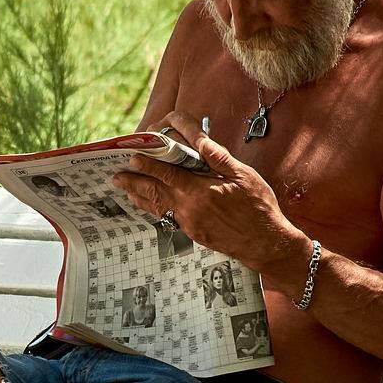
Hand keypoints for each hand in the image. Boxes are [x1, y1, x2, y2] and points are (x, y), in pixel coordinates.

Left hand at [112, 110, 307, 280]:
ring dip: (140, 197)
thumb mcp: (244, 176)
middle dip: (133, 183)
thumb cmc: (258, 207)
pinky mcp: (193, 233)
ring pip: (158, 207)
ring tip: (126, 190)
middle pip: (154, 192)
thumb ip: (219, 158)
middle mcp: (190, 208)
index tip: (132, 158)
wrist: (265, 243)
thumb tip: (201, 140)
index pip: (166, 174)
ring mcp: (190, 223)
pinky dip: (155, 209)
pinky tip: (150, 205)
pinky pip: (168, 218)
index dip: (147, 165)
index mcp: (200, 191)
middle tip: (116, 177)